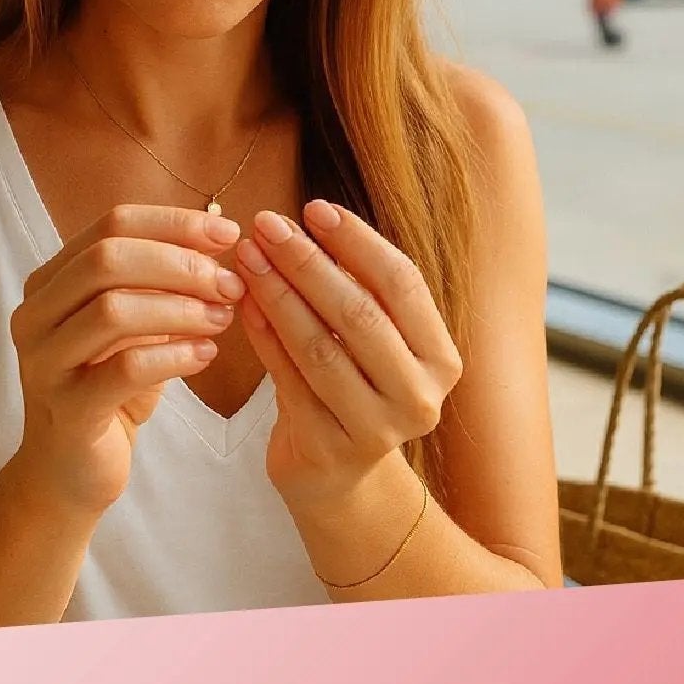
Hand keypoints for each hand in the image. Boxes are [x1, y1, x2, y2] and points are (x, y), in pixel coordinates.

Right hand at [10, 204, 245, 516]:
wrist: (70, 473)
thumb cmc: (109, 390)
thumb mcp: (133, 327)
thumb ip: (159, 284)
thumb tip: (218, 242)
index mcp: (49, 282)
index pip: (111, 225)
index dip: (174, 223)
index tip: (227, 234)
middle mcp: (34, 315)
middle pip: (107, 258)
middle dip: (179, 263)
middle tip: (229, 282)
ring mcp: (44, 363)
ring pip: (113, 310)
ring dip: (181, 308)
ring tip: (222, 318)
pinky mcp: (66, 410)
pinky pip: (125, 369)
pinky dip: (175, 356)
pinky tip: (206, 357)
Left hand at [233, 203, 462, 512]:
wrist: (335, 475)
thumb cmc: (352, 387)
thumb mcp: (372, 342)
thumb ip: (357, 289)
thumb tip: (309, 220)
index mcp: (440, 359)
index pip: (402, 284)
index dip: (357, 241)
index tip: (314, 208)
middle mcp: (419, 396)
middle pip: (359, 313)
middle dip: (308, 262)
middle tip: (267, 224)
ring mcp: (376, 429)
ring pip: (320, 347)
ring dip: (278, 294)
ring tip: (248, 256)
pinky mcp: (328, 449)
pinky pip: (287, 379)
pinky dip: (263, 335)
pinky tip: (243, 302)